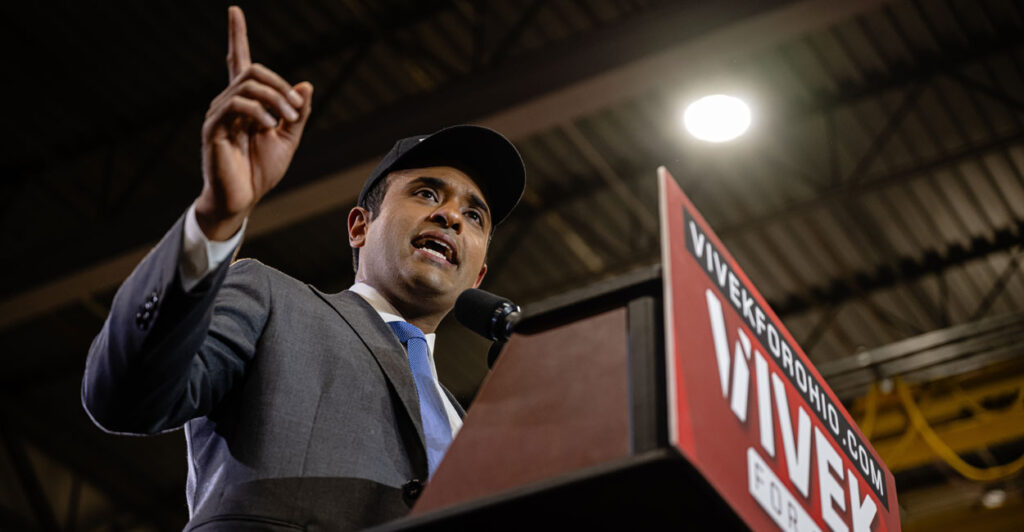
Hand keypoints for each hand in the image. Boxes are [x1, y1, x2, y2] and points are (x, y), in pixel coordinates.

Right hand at [195, 6, 313, 240]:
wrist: (242, 200)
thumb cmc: (260, 171)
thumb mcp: (288, 140)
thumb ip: (297, 114)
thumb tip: (306, 85)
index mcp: (246, 103)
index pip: (238, 61)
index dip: (237, 36)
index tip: (235, 11)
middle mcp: (228, 103)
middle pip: (253, 71)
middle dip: (280, 85)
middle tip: (295, 111)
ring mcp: (218, 114)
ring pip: (247, 84)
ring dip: (274, 98)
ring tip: (284, 121)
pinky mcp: (212, 128)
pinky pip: (235, 104)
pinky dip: (257, 110)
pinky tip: (268, 126)